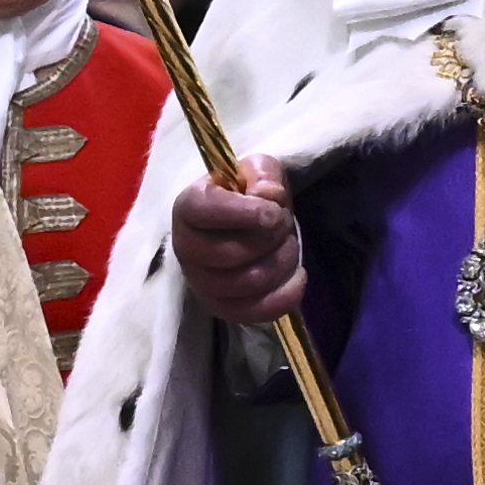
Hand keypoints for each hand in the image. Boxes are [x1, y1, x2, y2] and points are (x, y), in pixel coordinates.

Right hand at [169, 154, 304, 326]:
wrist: (242, 224)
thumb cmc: (245, 197)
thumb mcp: (256, 171)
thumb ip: (263, 174)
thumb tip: (269, 195)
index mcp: (188, 207)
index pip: (204, 210)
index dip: (244, 212)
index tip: (273, 211)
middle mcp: (185, 248)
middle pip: (231, 253)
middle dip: (271, 237)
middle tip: (283, 224)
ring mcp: (201, 283)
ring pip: (249, 282)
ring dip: (283, 261)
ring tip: (287, 244)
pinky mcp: (221, 308)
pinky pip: (255, 312)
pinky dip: (286, 295)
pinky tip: (298, 276)